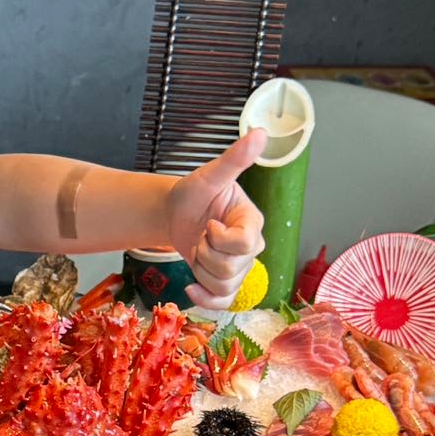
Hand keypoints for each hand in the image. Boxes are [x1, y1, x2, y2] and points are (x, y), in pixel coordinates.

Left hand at [166, 129, 266, 309]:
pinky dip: (204, 298)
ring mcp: (241, 266)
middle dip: (205, 254)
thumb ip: (234, 159)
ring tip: (197, 250)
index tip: (209, 224)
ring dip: (201, 271)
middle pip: (233, 268)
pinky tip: (190, 285)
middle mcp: (252, 246)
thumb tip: (259, 133)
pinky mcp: (226, 282)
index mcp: (252, 221)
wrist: (175, 214)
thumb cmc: (193, 194)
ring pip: (225, 286)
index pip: (245, 244)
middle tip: (200, 236)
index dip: (219, 238)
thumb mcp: (210, 176)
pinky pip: (223, 302)